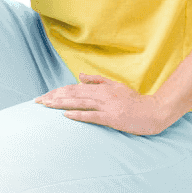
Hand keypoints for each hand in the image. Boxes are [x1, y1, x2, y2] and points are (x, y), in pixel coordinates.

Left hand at [34, 73, 170, 135]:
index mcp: (100, 88)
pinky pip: (92, 116)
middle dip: (53, 97)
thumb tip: (79, 75)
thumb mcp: (115, 86)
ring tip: (46, 105)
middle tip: (37, 101)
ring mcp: (106, 106)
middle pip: (72, 94)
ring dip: (61, 103)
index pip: (73, 88)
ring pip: (79, 103)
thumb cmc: (134, 101)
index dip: (57, 91)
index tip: (43, 96)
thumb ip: (97, 80)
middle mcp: (101, 94)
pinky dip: (78, 114)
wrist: (154, 111)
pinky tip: (66, 115)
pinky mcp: (112, 117)